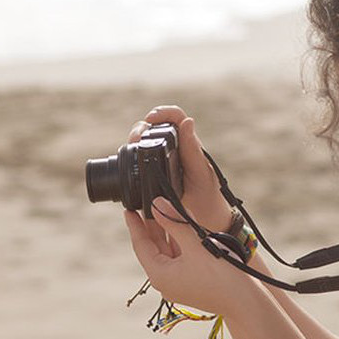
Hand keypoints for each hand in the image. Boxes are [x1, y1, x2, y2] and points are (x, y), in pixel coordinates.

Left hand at [124, 197, 259, 313]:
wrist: (245, 301)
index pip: (141, 245)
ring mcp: (178, 284)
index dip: (135, 226)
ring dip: (167, 234)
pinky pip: (178, 260)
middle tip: (148, 205)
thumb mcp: (196, 244)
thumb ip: (175, 222)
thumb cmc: (222, 275)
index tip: (128, 209)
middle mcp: (165, 282)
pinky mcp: (190, 284)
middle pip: (153, 249)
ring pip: (167, 253)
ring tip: (164, 213)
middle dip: (151, 227)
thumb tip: (157, 204)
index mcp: (160, 275)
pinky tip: (182, 229)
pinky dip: (179, 244)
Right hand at [129, 106, 232, 231]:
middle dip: (141, 129)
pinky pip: (141, 161)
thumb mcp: (201, 175)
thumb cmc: (208, 200)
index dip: (162, 113)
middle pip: (155, 128)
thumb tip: (188, 121)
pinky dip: (133, 158)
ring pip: (146, 143)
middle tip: (135, 141)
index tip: (150, 120)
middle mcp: (177, 151)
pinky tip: (130, 163)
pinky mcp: (155, 176)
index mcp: (189, 146)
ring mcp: (165, 163)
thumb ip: (192, 150)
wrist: (207, 225)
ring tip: (132, 149)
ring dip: (136, 142)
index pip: (176, 117)